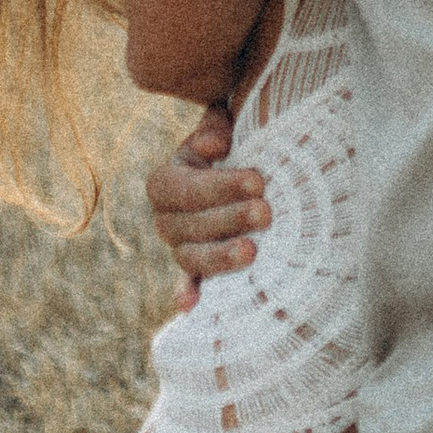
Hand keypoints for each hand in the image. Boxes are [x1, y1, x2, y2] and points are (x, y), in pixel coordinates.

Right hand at [145, 104, 270, 306]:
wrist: (238, 172)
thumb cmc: (233, 146)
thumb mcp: (221, 129)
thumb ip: (215, 126)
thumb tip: (215, 143)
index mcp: (166, 182)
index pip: (187, 188)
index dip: (220, 186)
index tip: (258, 181)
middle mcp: (166, 219)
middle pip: (191, 225)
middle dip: (230, 218)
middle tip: (266, 212)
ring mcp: (180, 248)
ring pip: (191, 257)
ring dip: (219, 257)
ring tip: (252, 252)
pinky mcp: (196, 270)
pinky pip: (189, 283)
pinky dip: (188, 294)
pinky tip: (192, 306)